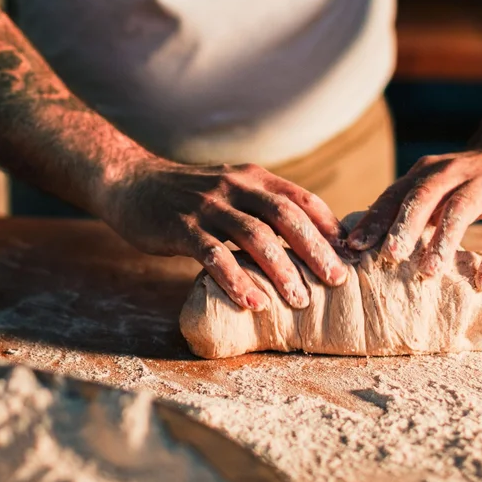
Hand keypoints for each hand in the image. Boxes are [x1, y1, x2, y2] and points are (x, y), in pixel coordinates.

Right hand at [97, 158, 348, 310]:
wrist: (130, 183)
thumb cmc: (187, 196)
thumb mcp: (230, 190)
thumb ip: (261, 208)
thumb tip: (306, 243)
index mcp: (252, 179)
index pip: (300, 198)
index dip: (328, 225)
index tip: (352, 253)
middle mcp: (234, 187)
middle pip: (285, 216)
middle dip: (315, 249)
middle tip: (338, 280)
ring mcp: (207, 206)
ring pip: (254, 236)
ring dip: (281, 269)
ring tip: (300, 300)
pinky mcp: (180, 227)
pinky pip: (213, 255)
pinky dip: (236, 280)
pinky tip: (252, 302)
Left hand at [347, 145, 481, 291]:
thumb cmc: (464, 182)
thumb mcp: (433, 187)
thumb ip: (405, 208)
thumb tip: (363, 243)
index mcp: (425, 173)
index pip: (394, 195)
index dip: (374, 219)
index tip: (353, 245)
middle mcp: (451, 173)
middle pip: (423, 197)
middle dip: (405, 226)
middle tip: (389, 256)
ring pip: (460, 210)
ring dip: (443, 241)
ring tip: (429, 272)